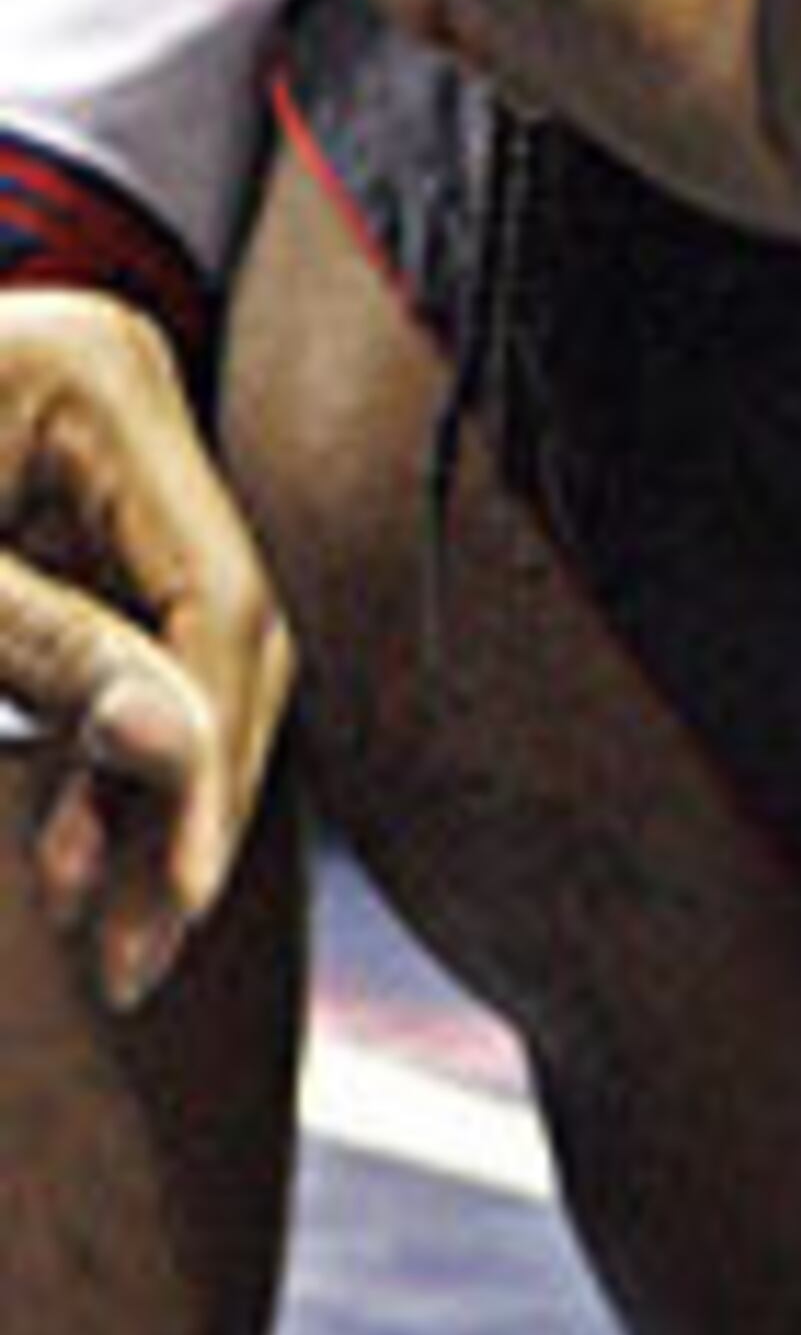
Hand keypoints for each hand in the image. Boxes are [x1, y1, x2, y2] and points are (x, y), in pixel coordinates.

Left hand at [0, 296, 291, 1005]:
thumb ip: (46, 655)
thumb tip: (183, 746)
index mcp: (97, 383)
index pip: (220, 598)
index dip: (210, 757)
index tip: (175, 901)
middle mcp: (124, 398)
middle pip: (221, 625)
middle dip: (188, 792)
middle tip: (139, 951)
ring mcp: (97, 447)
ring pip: (181, 645)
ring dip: (149, 789)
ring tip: (104, 929)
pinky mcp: (59, 502)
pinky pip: (123, 635)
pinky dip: (99, 746)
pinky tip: (69, 849)